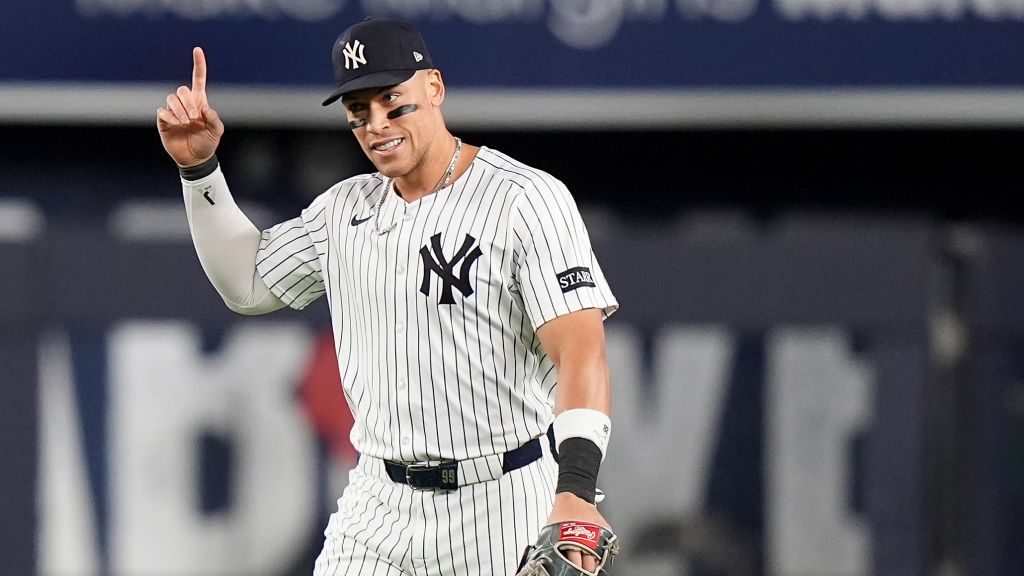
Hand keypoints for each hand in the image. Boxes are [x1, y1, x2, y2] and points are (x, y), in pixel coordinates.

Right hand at [157, 47, 223, 167]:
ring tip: (186, 122)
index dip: (198, 65)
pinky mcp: (163, 120)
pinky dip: (170, 116)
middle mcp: (185, 104)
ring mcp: (173, 111)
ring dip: (179, 110)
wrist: (195, 159)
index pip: (198, 79)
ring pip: (171, 98)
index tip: (197, 49)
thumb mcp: (216, 131)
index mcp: (199, 102)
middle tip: (194, 118)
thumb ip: (213, 118)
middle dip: (189, 103)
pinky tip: (177, 125)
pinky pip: (162, 111)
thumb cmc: (207, 143)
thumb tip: (202, 106)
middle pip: (182, 90)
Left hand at [545, 492, 610, 572]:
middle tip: (582, 571)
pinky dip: (601, 550)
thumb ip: (552, 545)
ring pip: (598, 557)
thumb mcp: (551, 531)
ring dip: (593, 561)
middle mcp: (585, 539)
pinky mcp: (604, 528)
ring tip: (589, 565)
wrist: (573, 495)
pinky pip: (605, 545)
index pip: (575, 564)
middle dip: (584, 569)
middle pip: (588, 564)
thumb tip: (549, 557)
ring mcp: (596, 534)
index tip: (572, 572)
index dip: (573, 571)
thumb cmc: (561, 512)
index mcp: (570, 541)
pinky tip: (595, 552)